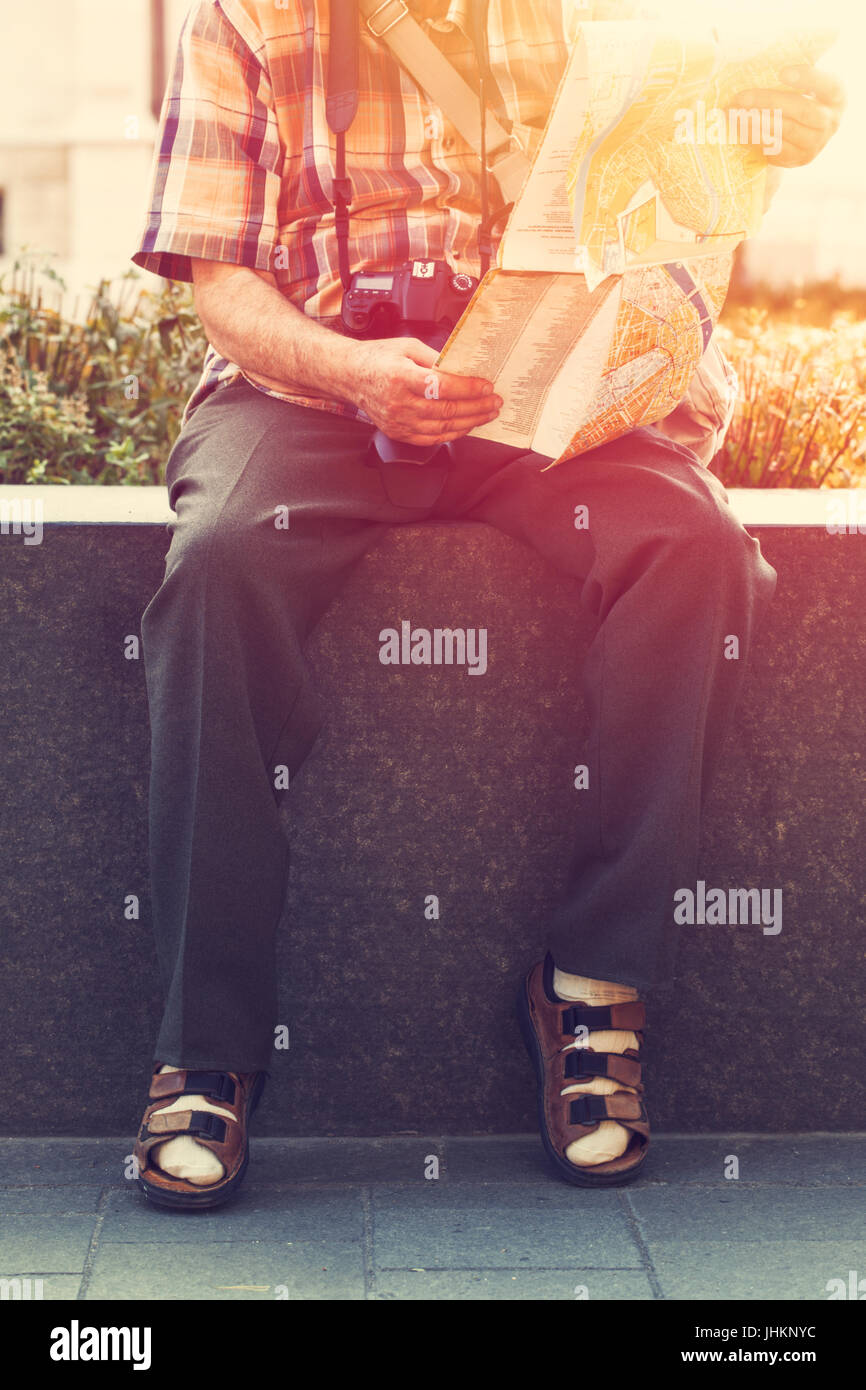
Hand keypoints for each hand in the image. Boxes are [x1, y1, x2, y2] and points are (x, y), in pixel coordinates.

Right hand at [344, 336, 501, 446]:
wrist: (350, 376)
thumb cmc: (378, 358)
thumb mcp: (408, 347)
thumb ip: (436, 357)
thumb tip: (463, 368)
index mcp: (401, 377)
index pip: (443, 386)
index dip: (469, 388)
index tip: (487, 386)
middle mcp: (399, 403)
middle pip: (447, 410)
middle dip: (476, 407)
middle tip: (495, 402)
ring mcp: (398, 421)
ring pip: (442, 428)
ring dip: (469, 422)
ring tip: (486, 415)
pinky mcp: (398, 433)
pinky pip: (431, 439)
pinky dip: (452, 434)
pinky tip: (466, 426)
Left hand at [730, 65, 845, 168]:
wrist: (801, 132)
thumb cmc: (798, 96)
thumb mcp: (803, 82)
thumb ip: (791, 70)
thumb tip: (752, 56)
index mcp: (836, 95)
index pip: (827, 85)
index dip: (807, 78)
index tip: (782, 72)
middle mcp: (830, 120)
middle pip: (801, 110)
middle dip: (769, 101)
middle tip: (742, 97)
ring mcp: (815, 143)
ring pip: (785, 130)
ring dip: (756, 121)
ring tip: (735, 112)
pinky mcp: (797, 159)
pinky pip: (774, 148)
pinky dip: (754, 137)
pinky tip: (739, 128)